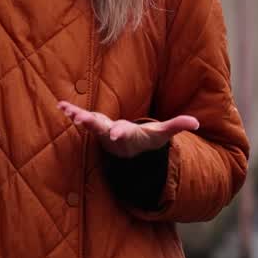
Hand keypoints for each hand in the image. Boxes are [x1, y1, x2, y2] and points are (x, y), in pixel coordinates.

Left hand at [57, 101, 198, 157]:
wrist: (130, 152)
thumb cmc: (147, 139)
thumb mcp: (162, 133)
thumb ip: (177, 126)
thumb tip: (196, 123)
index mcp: (129, 134)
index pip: (125, 133)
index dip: (120, 132)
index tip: (115, 133)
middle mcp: (112, 133)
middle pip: (102, 128)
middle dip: (93, 124)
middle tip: (82, 120)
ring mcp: (101, 129)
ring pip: (89, 123)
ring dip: (78, 117)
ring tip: (68, 111)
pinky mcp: (93, 124)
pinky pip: (81, 117)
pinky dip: (71, 112)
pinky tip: (61, 106)